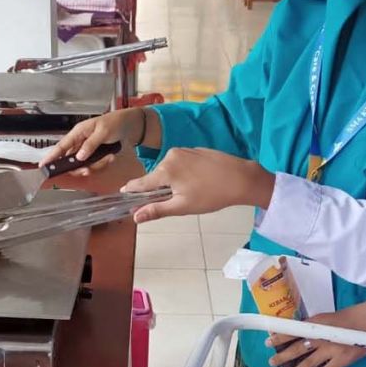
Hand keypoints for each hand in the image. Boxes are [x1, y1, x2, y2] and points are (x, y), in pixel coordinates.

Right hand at [41, 107, 146, 174]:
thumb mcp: (103, 132)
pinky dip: (103, 163)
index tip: (43, 165)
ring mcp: (87, 149)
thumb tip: (79, 156)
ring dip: (96, 165)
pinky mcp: (95, 154)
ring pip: (84, 165)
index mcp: (78, 132)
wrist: (130, 125)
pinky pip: (94, 165)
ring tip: (107, 158)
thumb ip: (90, 144)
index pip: (61, 146)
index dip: (51, 156)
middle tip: (87, 170)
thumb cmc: (115, 122)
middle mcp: (80, 141)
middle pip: (71, 160)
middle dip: (80, 167)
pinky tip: (110, 157)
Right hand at [121, 147, 273, 222]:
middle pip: (155, 176)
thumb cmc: (212, 195)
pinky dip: (183, 173)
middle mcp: (170, 156)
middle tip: (174, 202)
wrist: (242, 178)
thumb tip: (135, 216)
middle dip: (159, 189)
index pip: (140, 183)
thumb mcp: (182, 207)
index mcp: (165, 170)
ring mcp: (184, 150)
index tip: (123, 197)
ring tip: (191, 192)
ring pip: (169, 169)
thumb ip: (157, 210)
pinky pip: (181, 163)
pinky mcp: (195, 149)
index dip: (131, 191)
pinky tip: (198, 182)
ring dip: (172, 181)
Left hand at [267, 300, 365, 366]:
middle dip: (283, 356)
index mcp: (316, 326)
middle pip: (297, 349)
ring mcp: (331, 350)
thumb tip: (297, 332)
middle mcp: (320, 338)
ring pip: (310, 363)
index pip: (293, 331)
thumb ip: (312, 326)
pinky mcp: (342, 360)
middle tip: (271, 362)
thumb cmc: (345, 318)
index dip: (280, 337)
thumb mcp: (324, 318)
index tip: (268, 342)